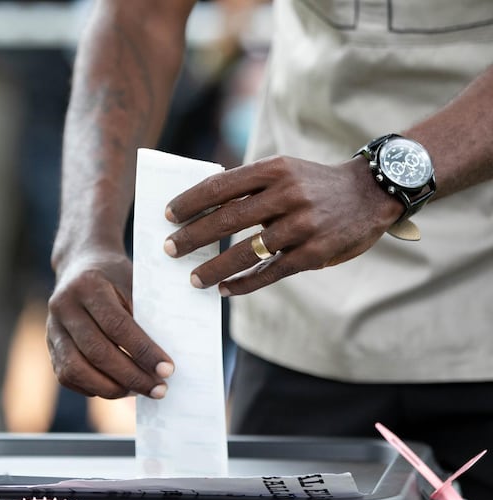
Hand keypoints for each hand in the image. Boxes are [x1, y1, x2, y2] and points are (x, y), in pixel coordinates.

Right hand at [46, 248, 174, 398]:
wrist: (80, 266)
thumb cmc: (115, 277)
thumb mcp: (133, 282)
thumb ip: (144, 315)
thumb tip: (161, 359)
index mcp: (88, 286)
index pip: (117, 325)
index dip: (143, 351)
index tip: (167, 370)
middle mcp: (64, 306)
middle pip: (97, 352)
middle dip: (131, 376)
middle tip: (159, 389)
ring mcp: (52, 328)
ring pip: (76, 369)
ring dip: (111, 388)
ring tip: (138, 390)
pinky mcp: (49, 345)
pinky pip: (67, 376)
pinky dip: (93, 387)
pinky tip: (117, 386)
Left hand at [164, 155, 403, 294]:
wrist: (371, 193)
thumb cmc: (314, 183)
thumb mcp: (284, 170)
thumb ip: (249, 186)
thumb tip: (200, 207)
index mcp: (274, 170)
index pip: (220, 186)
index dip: (190, 202)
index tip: (167, 215)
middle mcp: (287, 195)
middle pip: (226, 219)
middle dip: (192, 237)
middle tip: (168, 250)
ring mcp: (302, 225)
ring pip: (246, 252)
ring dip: (214, 268)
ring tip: (193, 279)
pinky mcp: (314, 253)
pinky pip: (270, 273)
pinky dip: (244, 284)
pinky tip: (225, 290)